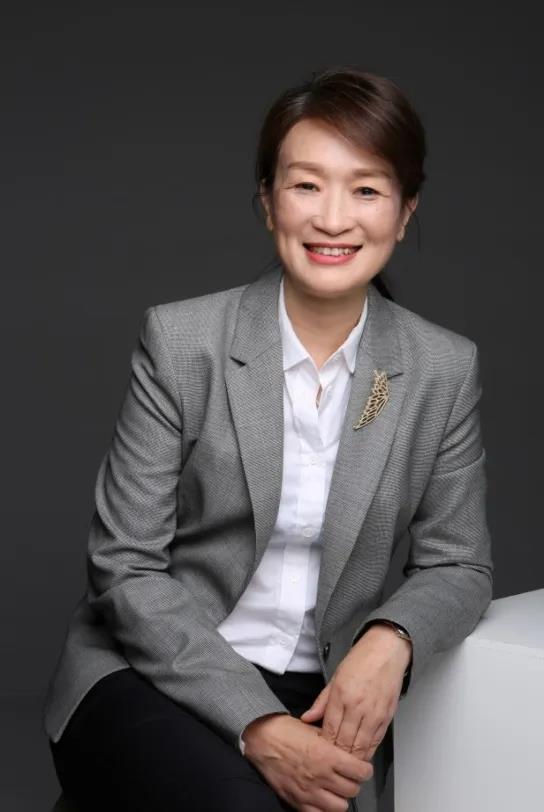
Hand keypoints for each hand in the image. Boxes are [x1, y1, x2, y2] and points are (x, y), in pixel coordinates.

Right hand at [243, 713, 372, 811]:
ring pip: (340, 806)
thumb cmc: (287, 731)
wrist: (262, 739)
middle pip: (352, 790)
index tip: (363, 768)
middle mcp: (321, 776)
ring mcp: (309, 792)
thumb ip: (333, 743)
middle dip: (354, 783)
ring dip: (341, 797)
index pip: (360, 772)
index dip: (365, 770)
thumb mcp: (315, 730)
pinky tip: (323, 799)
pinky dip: (325, 809)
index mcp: (327, 755)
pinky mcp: (297, 801)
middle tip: (349, 777)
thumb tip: (348, 752)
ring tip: (337, 788)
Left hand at [300, 624, 410, 761]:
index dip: (324, 746)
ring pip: (361, 747)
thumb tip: (307, 718)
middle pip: (344, 743)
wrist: (387, 650)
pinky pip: (375, 742)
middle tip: (329, 763)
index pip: (329, 731)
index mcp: (341, 695)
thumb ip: (321, 701)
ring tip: (343, 766)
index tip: (319, 752)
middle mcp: (358, 707)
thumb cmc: (361, 660)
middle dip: (336, 756)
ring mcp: (374, 713)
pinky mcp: (386, 717)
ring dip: (352, 758)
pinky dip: (367, 752)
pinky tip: (360, 756)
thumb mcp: (335, 677)